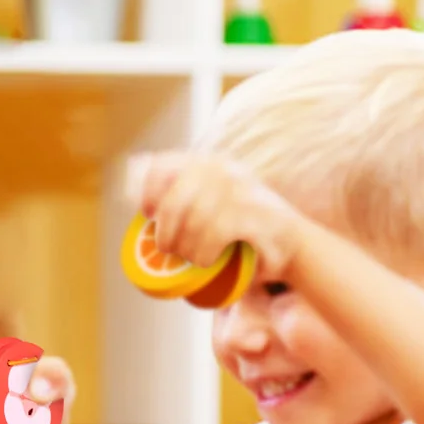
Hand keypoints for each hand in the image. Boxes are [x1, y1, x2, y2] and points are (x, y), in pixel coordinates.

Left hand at [129, 152, 303, 280]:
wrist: (292, 245)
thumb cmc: (241, 230)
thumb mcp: (208, 205)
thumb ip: (177, 197)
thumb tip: (131, 196)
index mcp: (205, 162)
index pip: (157, 166)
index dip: (143, 192)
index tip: (146, 214)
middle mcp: (221, 169)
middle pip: (172, 203)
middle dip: (165, 233)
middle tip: (168, 251)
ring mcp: (239, 189)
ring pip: (192, 221)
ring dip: (185, 248)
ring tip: (191, 258)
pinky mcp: (253, 213)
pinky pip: (214, 234)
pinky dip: (203, 254)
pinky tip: (206, 261)